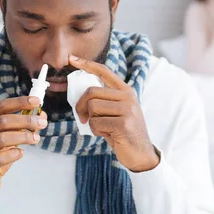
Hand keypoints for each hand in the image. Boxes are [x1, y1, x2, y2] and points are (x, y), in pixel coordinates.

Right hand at [0, 96, 47, 213]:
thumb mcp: (6, 140)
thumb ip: (20, 127)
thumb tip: (41, 115)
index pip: (0, 107)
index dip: (19, 102)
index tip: (37, 101)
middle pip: (2, 121)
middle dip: (25, 120)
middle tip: (42, 122)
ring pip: (2, 138)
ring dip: (23, 136)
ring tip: (36, 138)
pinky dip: (14, 154)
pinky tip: (21, 153)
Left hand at [69, 55, 159, 172]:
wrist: (141, 154)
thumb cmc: (124, 133)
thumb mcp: (118, 112)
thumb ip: (105, 101)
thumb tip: (81, 97)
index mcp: (125, 91)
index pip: (104, 71)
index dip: (87, 65)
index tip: (72, 60)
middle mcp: (128, 97)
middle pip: (91, 92)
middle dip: (81, 106)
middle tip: (82, 118)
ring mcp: (127, 110)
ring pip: (92, 108)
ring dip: (91, 121)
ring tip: (103, 128)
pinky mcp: (124, 123)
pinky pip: (96, 123)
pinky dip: (96, 131)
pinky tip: (108, 135)